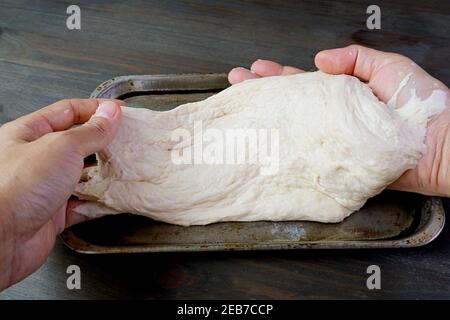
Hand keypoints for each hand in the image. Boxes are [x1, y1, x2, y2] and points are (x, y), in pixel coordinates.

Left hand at [0, 99, 122, 289]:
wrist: (1, 239)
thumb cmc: (15, 188)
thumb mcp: (61, 147)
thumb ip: (90, 131)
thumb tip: (110, 113)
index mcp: (29, 134)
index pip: (68, 111)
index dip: (96, 109)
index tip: (119, 111)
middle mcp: (35, 159)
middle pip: (77, 143)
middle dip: (102, 142)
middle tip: (126, 141)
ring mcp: (44, 187)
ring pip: (81, 176)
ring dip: (102, 175)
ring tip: (122, 169)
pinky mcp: (52, 214)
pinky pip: (82, 205)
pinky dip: (97, 204)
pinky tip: (108, 201)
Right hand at [229, 45, 449, 196]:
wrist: (439, 146)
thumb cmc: (420, 105)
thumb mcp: (390, 68)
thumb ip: (356, 58)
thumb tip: (319, 59)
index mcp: (341, 93)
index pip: (302, 81)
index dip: (277, 74)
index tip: (254, 69)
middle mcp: (331, 117)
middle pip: (290, 103)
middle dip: (262, 93)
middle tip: (237, 84)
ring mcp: (331, 141)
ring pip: (293, 128)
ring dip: (267, 120)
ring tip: (243, 110)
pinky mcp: (336, 163)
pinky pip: (307, 156)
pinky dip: (286, 152)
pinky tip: (267, 147)